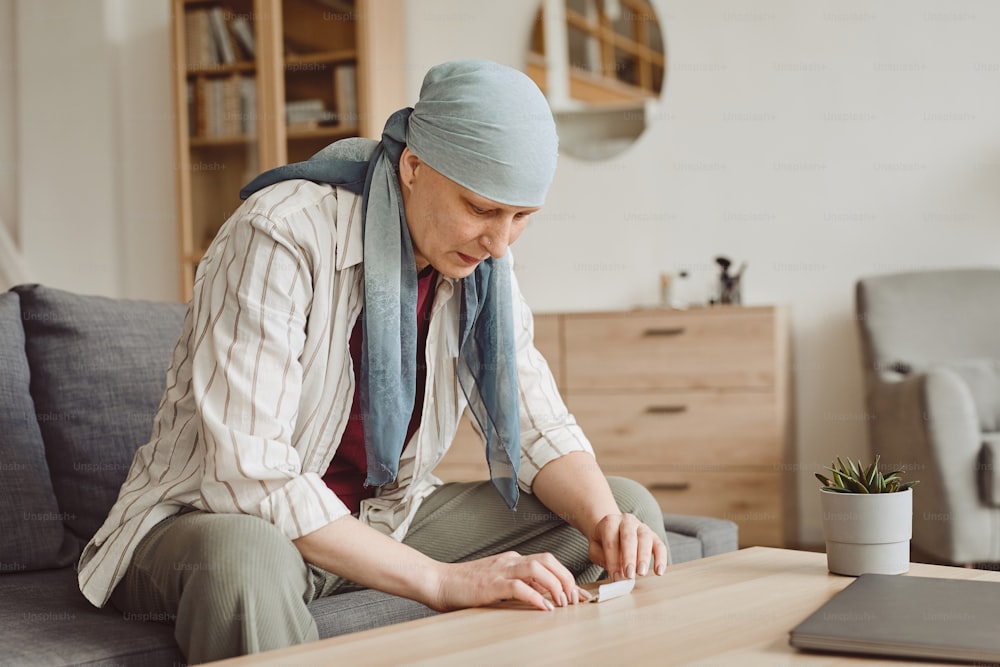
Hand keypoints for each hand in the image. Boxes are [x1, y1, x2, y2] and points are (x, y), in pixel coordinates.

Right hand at [430, 551, 589, 611]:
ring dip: (555, 586)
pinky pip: (520, 587)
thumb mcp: (497, 583)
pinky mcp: (491, 584)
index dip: (567, 576)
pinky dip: (536, 596)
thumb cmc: (465, 586)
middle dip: (566, 578)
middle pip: (548, 560)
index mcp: (512, 560)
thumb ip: (519, 585)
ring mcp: (500, 570)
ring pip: (538, 569)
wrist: (438, 581)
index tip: (580, 595)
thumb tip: (544, 596)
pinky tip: (544, 608)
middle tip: (574, 599)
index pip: (547, 561)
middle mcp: (510, 561)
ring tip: (563, 603)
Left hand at [588, 513, 668, 581]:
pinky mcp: (653, 535)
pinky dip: (661, 558)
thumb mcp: (595, 548)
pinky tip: (659, 571)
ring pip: (645, 538)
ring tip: (642, 573)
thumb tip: (617, 575)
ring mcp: (641, 526)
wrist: (612, 527)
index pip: (611, 540)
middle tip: (629, 575)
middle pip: (629, 537)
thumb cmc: (603, 541)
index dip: (612, 560)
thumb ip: (602, 558)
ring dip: (644, 557)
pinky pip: (660, 545)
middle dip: (629, 557)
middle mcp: (626, 521)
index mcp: (610, 522)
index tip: (615, 577)